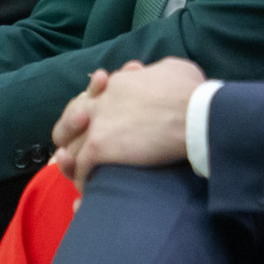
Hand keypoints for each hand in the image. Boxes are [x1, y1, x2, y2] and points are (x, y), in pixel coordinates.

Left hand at [51, 57, 204, 188]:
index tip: (104, 130)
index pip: (89, 100)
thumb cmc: (192, 94)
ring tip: (89, 177)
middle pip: (69, 122)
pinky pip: (80, 169)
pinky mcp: (97, 147)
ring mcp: (95, 124)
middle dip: (73, 137)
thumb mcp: (176, 69)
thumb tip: (157, 76)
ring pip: (71, 148)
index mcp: (115, 84)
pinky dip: (84, 182)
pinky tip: (94, 193)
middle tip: (87, 152)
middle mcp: (99, 101)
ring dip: (77, 164)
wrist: (194, 116)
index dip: (92, 116)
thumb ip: (158, 72)